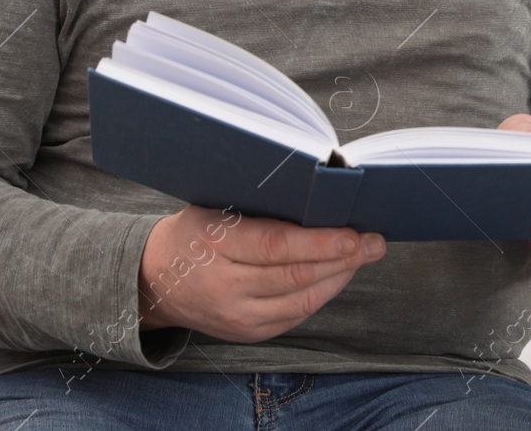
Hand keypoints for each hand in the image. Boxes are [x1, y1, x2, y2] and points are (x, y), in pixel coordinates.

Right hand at [136, 205, 384, 342]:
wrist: (155, 280)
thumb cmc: (195, 232)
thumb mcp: (216, 207)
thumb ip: (262, 207)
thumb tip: (322, 197)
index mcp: (216, 244)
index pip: (277, 246)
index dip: (321, 242)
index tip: (355, 233)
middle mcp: (225, 286)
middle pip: (295, 275)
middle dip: (343, 259)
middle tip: (374, 243)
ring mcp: (236, 316)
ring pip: (301, 300)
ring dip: (338, 277)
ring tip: (363, 256)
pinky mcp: (246, 333)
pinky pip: (294, 316)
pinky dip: (321, 294)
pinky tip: (337, 275)